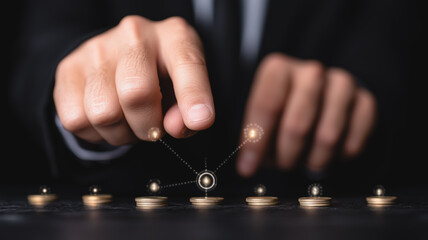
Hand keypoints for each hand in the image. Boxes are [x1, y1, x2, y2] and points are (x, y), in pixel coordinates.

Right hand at [54, 16, 214, 144]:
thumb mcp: (185, 89)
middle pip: (136, 93)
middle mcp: (134, 35)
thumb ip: (187, 110)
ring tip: (129, 121)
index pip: (186, 64)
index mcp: (173, 37)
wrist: (120, 59)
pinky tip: (108, 119)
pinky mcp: (68, 68)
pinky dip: (95, 133)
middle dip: (148, 126)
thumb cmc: (160, 77)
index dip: (194, 96)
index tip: (200, 121)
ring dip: (121, 133)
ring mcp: (97, 49)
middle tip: (153, 128)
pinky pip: (76, 120)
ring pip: (103, 113)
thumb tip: (175, 127)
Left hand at [237, 53, 375, 175]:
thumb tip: (247, 166)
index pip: (266, 106)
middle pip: (297, 124)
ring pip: (328, 136)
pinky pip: (354, 141)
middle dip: (287, 156)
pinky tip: (331, 154)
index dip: (256, 141)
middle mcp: (310, 71)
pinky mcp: (365, 100)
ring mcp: (341, 84)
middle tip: (284, 166)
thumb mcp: (262, 117)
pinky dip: (340, 157)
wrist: (322, 99)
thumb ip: (254, 136)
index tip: (248, 167)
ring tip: (306, 162)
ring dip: (314, 160)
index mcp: (278, 69)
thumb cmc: (284, 111)